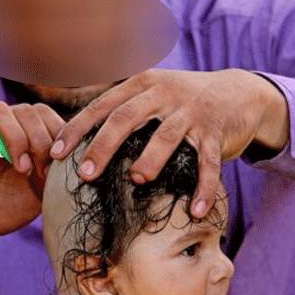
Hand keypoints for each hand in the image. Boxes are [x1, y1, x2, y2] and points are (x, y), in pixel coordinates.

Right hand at [0, 102, 64, 254]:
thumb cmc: (9, 206)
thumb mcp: (42, 191)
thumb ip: (57, 172)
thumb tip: (79, 157)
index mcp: (28, 136)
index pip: (47, 115)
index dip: (58, 134)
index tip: (60, 164)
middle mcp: (6, 129)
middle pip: (28, 110)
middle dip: (40, 139)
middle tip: (40, 170)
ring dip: (15, 137)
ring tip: (20, 167)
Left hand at [50, 68, 287, 217]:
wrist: (240, 93)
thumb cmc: (186, 102)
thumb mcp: (155, 92)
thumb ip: (125, 107)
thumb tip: (80, 139)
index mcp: (144, 84)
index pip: (103, 105)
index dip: (77, 129)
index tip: (54, 153)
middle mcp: (165, 94)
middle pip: (127, 117)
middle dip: (103, 146)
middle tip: (86, 174)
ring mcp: (193, 113)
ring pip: (167, 136)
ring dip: (150, 160)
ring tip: (137, 180)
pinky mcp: (216, 133)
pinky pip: (209, 164)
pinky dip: (204, 188)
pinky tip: (196, 210)